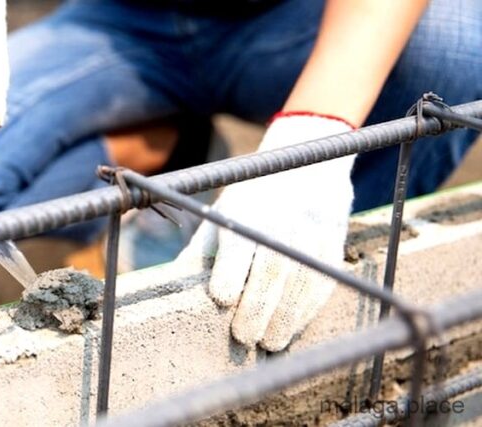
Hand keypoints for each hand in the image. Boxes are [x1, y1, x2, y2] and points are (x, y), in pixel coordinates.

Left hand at [178, 114, 356, 350]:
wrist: (304, 167)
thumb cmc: (250, 202)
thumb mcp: (220, 215)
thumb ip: (202, 251)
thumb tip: (175, 289)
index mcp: (246, 208)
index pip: (239, 243)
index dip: (231, 274)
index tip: (222, 300)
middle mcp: (283, 217)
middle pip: (273, 268)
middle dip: (259, 308)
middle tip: (246, 338)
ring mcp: (313, 230)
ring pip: (303, 279)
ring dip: (287, 317)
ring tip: (270, 343)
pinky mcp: (333, 242)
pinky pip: (325, 281)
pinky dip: (309, 310)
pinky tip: (293, 328)